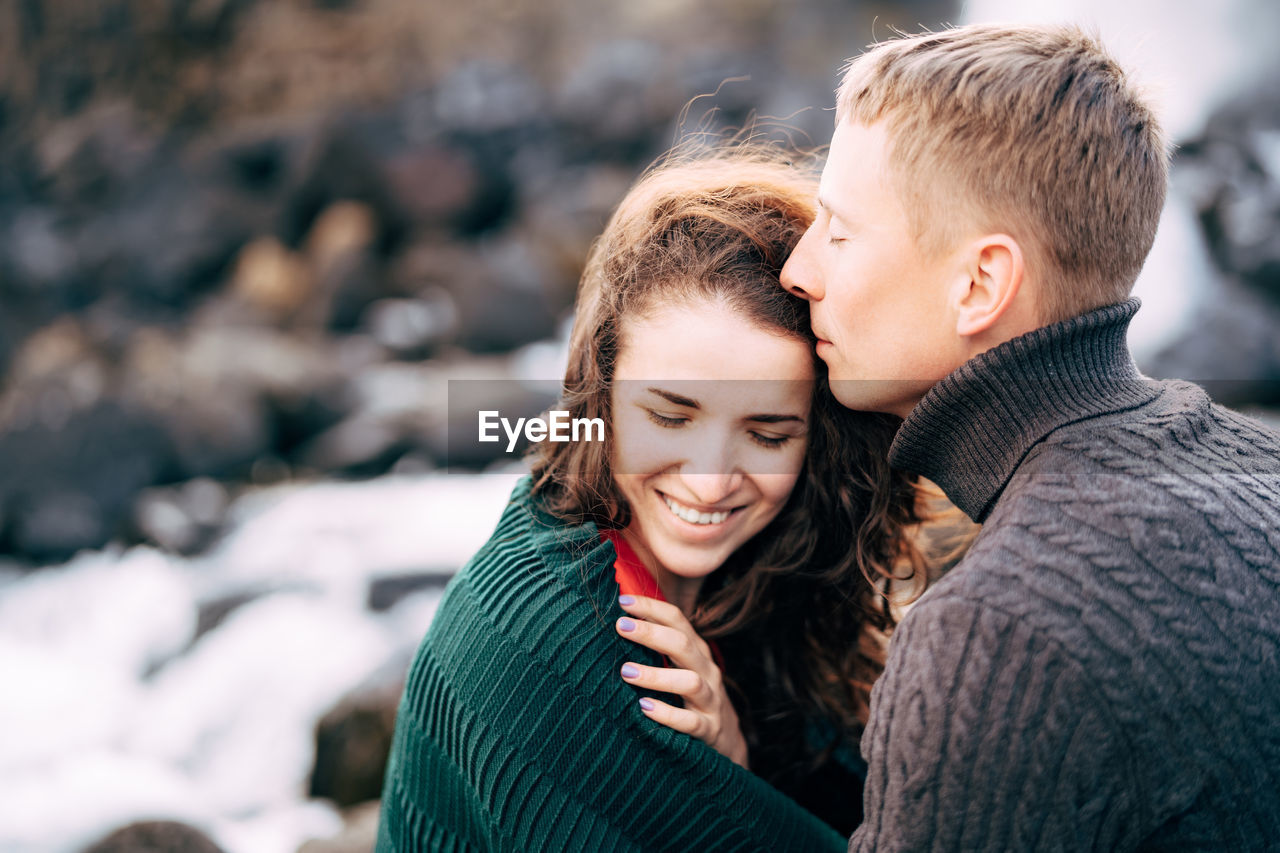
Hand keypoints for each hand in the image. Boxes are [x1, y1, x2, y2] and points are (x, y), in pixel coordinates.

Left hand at [615, 595, 748, 768]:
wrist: (728, 741)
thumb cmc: (692, 698)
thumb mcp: (682, 667)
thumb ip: (659, 646)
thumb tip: (620, 620)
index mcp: (697, 651)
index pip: (677, 620)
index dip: (652, 607)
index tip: (623, 600)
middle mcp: (706, 671)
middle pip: (683, 644)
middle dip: (651, 633)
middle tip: (620, 626)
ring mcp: (710, 700)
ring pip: (689, 682)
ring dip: (656, 675)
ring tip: (626, 671)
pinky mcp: (709, 729)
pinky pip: (690, 722)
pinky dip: (667, 714)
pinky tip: (644, 707)